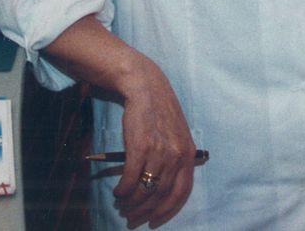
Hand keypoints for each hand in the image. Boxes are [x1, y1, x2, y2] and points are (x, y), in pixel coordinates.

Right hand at [112, 55, 196, 228]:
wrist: (145, 87)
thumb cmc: (158, 112)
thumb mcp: (176, 134)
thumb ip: (175, 158)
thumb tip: (161, 188)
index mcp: (188, 153)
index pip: (181, 193)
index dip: (167, 212)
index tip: (154, 222)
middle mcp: (176, 155)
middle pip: (161, 196)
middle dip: (144, 212)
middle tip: (131, 219)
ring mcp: (159, 151)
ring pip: (145, 190)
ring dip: (131, 203)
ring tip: (122, 206)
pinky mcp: (140, 147)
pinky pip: (130, 179)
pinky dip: (122, 190)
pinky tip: (117, 192)